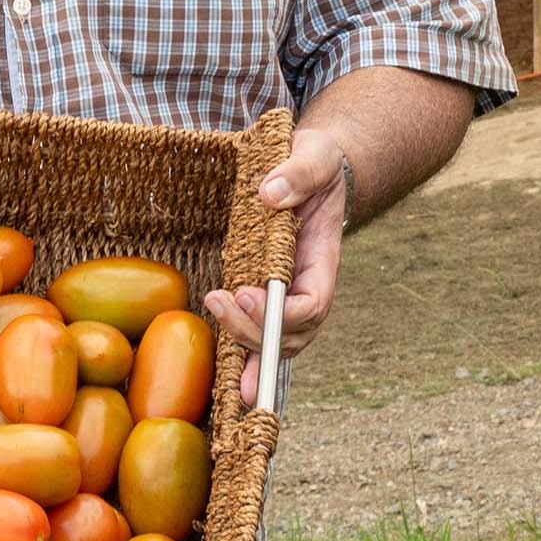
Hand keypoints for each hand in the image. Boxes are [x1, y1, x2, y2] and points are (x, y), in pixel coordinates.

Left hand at [203, 128, 346, 407]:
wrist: (312, 168)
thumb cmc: (316, 163)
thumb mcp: (314, 155)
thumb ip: (299, 173)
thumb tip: (270, 194)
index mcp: (323, 260)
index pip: (311, 304)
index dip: (280, 311)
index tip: (247, 291)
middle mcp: (307, 286)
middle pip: (292, 333)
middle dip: (255, 331)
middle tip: (220, 303)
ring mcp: (287, 294)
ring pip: (276, 342)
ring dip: (247, 348)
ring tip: (217, 324)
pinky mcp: (265, 292)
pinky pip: (257, 331)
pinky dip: (243, 356)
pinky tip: (230, 385)